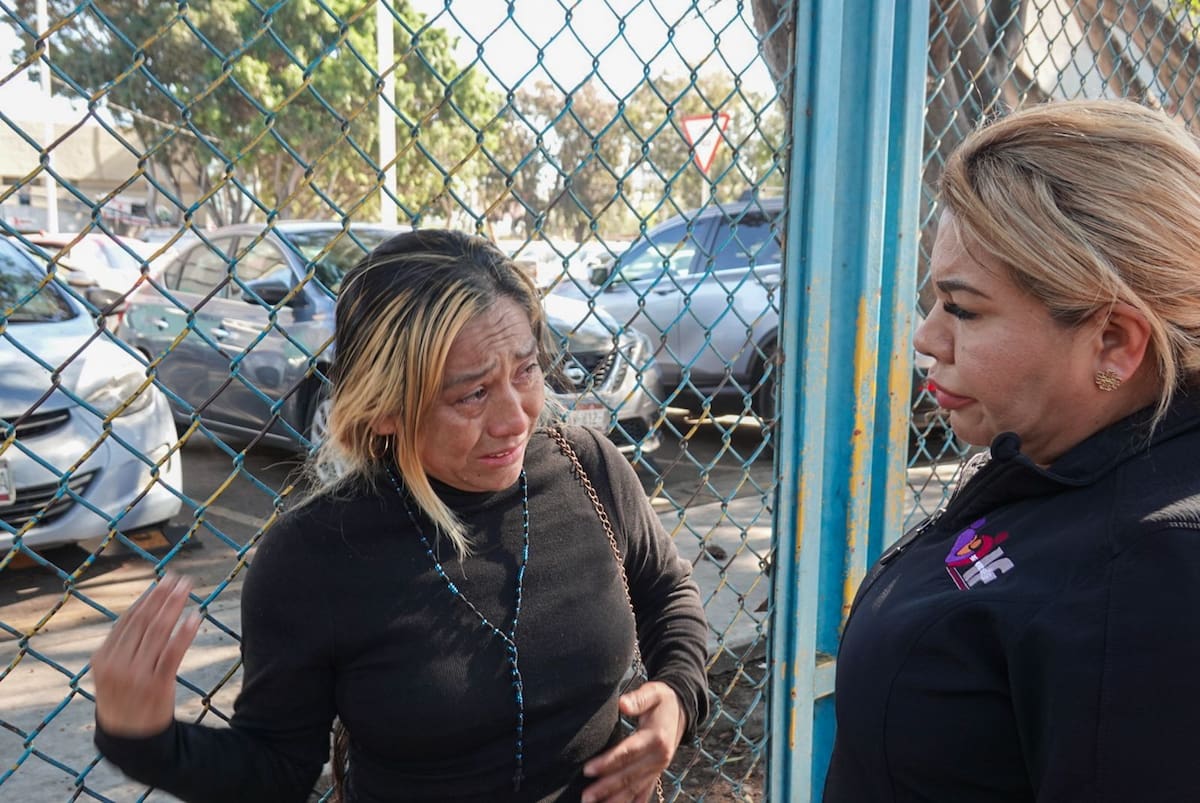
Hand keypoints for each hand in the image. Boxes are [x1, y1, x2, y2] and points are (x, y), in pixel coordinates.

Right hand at [91, 573, 202, 737]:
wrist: (130, 738)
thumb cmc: (123, 699)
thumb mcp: (111, 672)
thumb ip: (121, 645)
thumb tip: (142, 610)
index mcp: (103, 658)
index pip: (128, 620)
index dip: (147, 598)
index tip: (162, 582)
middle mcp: (118, 664)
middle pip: (144, 621)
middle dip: (163, 596)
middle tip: (179, 578)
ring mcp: (137, 675)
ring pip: (159, 632)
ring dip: (175, 606)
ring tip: (188, 589)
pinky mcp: (158, 685)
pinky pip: (173, 653)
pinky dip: (184, 633)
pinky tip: (196, 617)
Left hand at [581, 681, 685, 802]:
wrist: (682, 710)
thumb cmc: (662, 700)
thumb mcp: (653, 692)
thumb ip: (638, 698)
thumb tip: (622, 704)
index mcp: (656, 738)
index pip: (627, 752)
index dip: (607, 762)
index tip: (587, 769)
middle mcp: (659, 758)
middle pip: (629, 775)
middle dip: (606, 787)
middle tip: (585, 796)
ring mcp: (658, 768)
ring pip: (634, 788)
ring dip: (615, 800)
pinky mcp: (656, 773)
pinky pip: (643, 792)